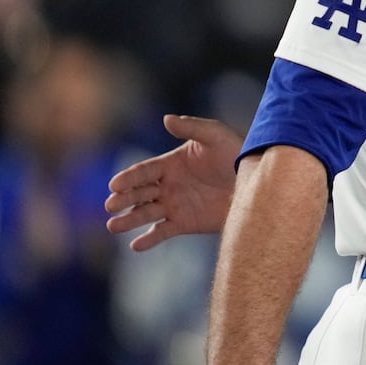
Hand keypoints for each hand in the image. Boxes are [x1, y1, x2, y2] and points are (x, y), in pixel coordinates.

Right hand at [105, 114, 241, 250]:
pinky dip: (148, 239)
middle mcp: (166, 185)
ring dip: (128, 220)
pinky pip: (162, 232)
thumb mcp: (215, 136)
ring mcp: (173, 205)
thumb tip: (166, 118)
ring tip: (113, 226)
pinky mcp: (183, 223)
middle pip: (139, 193)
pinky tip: (136, 245)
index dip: (128, 178)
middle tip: (110, 205)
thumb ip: (191, 128)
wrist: (255, 183)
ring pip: (145, 213)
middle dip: (123, 199)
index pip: (143, 171)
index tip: (114, 185)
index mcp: (169, 164)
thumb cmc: (235, 154)